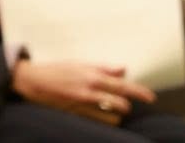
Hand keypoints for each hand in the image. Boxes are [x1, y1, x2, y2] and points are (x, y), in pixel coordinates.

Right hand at [11, 58, 154, 122]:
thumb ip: (103, 68)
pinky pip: (100, 121)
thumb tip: (123, 69)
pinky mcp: (77, 114)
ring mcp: (84, 104)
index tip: (150, 97)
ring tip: (110, 110)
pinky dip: (104, 119)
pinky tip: (101, 114)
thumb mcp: (80, 64)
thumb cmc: (57, 71)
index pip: (123, 85)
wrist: (33, 82)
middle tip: (126, 104)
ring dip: (115, 114)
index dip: (139, 92)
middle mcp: (90, 89)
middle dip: (126, 105)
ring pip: (112, 116)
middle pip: (120, 101)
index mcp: (92, 75)